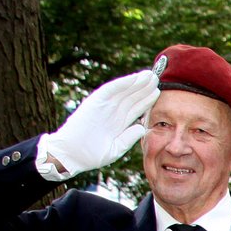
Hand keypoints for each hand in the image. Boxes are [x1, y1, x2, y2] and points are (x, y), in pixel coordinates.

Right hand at [41, 68, 159, 177]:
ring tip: (150, 75)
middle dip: (144, 88)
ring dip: (136, 83)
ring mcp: (104, 106)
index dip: (147, 100)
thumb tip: (143, 127)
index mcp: (119, 123)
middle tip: (157, 78)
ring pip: (124, 91)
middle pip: (132, 97)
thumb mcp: (116, 148)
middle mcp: (113, 112)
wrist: (71, 154)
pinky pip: (111, 90)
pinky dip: (122, 84)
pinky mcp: (95, 102)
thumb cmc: (91, 155)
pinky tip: (134, 78)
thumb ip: (129, 137)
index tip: (158, 93)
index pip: (136, 109)